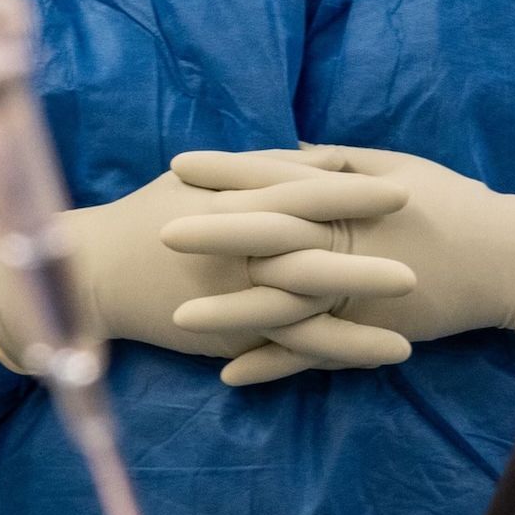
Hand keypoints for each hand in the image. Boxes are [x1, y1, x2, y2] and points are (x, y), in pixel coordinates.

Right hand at [0, 158, 412, 378]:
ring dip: (360, 316)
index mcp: (232, 204)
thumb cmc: (148, 216)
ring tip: (415, 323)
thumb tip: (323, 157)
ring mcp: (233, 297)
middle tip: (422, 255)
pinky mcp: (230, 335)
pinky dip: (337, 354)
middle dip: (367, 255)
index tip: (400, 188)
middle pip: (312, 252)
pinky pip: (290, 350)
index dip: (353, 193)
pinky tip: (379, 358)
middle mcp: (236, 250)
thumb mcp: (204, 183)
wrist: (92, 273)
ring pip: (307, 308)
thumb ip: (264, 170)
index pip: (301, 194)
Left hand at [165, 145, 514, 385]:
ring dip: (228, 312)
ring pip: (282, 302)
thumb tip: (289, 152)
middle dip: (212, 233)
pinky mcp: (367, 331)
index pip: (275, 177)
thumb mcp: (392, 166)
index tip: (179, 163)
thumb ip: (336, 162)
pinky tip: (230, 374)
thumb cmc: (448, 202)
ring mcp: (354, 290)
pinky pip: (313, 353)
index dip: (227, 170)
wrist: (502, 257)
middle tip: (159, 229)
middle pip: (268, 235)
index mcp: (346, 195)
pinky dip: (273, 365)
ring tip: (178, 318)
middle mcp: (344, 240)